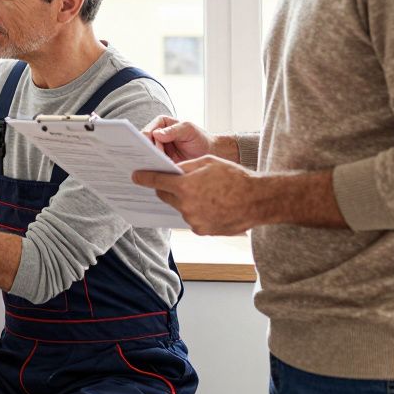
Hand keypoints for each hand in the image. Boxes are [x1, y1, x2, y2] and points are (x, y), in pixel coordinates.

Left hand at [133, 156, 265, 234]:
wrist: (258, 200)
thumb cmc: (235, 177)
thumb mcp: (208, 162)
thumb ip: (186, 167)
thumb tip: (171, 170)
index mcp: (186, 186)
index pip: (157, 181)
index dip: (144, 178)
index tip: (136, 176)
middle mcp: (186, 205)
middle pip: (166, 196)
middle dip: (168, 188)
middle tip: (176, 182)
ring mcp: (194, 220)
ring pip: (180, 208)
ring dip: (185, 200)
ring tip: (205, 194)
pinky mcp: (202, 231)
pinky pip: (192, 219)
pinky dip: (196, 212)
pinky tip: (211, 205)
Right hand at [143, 116, 215, 162]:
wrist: (209, 153)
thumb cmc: (200, 138)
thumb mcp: (189, 130)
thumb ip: (173, 130)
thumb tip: (157, 134)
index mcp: (162, 124)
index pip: (148, 130)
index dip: (146, 139)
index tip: (149, 146)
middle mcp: (157, 135)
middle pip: (145, 143)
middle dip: (147, 151)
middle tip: (152, 158)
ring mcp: (159, 149)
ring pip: (148, 155)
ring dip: (150, 160)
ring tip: (156, 165)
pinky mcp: (161, 161)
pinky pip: (154, 164)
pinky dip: (155, 167)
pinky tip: (159, 171)